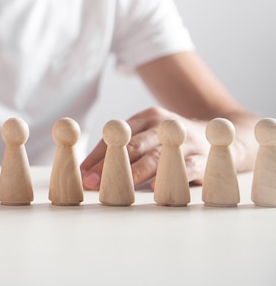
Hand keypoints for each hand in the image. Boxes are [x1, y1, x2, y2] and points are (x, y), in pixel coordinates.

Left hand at [80, 107, 210, 189]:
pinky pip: (186, 168)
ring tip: (117, 186)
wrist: (225, 138)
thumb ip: (122, 151)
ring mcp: (185, 140)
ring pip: (157, 155)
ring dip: (134, 173)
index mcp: (147, 118)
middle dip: (109, 165)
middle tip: (91, 182)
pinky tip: (155, 189)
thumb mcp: (149, 138)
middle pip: (133, 145)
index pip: (116, 138)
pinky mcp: (204, 157)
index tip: (81, 174)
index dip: (96, 157)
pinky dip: (170, 177)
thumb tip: (86, 174)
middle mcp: (165, 126)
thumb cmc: (172, 143)